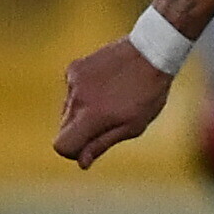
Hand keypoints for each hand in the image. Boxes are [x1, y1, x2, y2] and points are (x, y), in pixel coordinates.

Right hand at [54, 36, 172, 169]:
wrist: (152, 51)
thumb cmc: (148, 93)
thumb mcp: (132, 126)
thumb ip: (102, 144)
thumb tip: (81, 162)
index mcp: (91, 117)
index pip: (61, 145)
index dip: (74, 152)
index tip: (89, 148)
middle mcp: (77, 99)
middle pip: (64, 129)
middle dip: (80, 132)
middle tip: (108, 122)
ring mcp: (74, 81)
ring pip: (67, 109)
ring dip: (83, 112)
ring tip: (111, 99)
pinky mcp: (74, 67)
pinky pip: (71, 90)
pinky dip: (83, 93)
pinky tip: (105, 84)